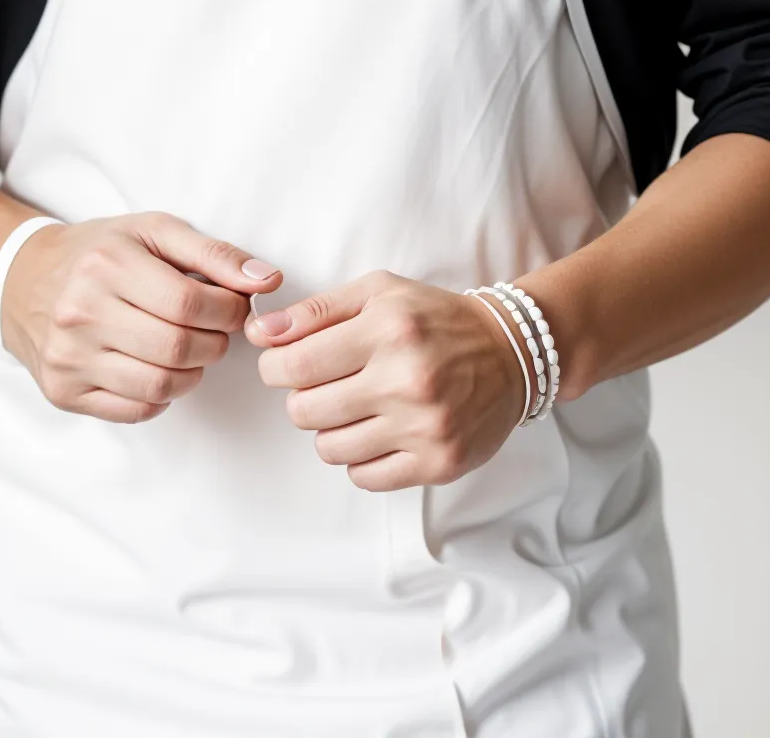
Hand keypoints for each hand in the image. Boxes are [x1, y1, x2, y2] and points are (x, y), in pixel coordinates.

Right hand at [0, 210, 282, 422]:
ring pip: (159, 386)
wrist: (22, 279)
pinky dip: (162, 395)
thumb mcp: (153, 232)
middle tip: (214, 330)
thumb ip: (213, 253)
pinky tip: (159, 367)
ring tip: (190, 349)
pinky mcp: (63, 392)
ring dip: (194, 373)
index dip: (227, 311)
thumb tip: (269, 279)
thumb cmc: (99, 252)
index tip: (233, 306)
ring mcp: (68, 358)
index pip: (189, 304)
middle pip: (177, 349)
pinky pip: (134, 410)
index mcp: (107, 266)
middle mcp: (81, 313)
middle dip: (214, 343)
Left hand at [245, 269, 528, 488]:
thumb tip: (259, 332)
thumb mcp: (379, 292)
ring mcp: (424, 427)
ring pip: (330, 448)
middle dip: (302, 398)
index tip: (281, 365)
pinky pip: (364, 477)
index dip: (273, 368)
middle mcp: (407, 379)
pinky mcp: (438, 463)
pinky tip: (379, 430)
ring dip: (331, 428)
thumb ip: (316, 311)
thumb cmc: (435, 318)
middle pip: (304, 411)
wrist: (510, 352)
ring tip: (356, 406)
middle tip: (325, 384)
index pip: (294, 365)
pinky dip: (361, 457)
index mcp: (388, 329)